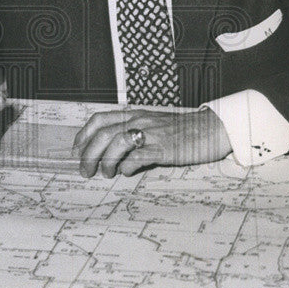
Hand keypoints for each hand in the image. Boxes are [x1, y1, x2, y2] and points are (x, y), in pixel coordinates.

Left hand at [72, 107, 230, 177]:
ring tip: (106, 173)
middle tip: (86, 170)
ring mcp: (152, 134)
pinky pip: (137, 157)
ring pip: (116, 142)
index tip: (77, 151)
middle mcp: (140, 120)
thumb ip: (134, 135)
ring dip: (106, 161)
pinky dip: (127, 167)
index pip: (100, 119)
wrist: (211, 129)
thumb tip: (114, 156)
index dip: (83, 135)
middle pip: (103, 133)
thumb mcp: (154, 126)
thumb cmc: (183, 131)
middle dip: (88, 154)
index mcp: (135, 114)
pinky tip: (128, 172)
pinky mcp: (163, 148)